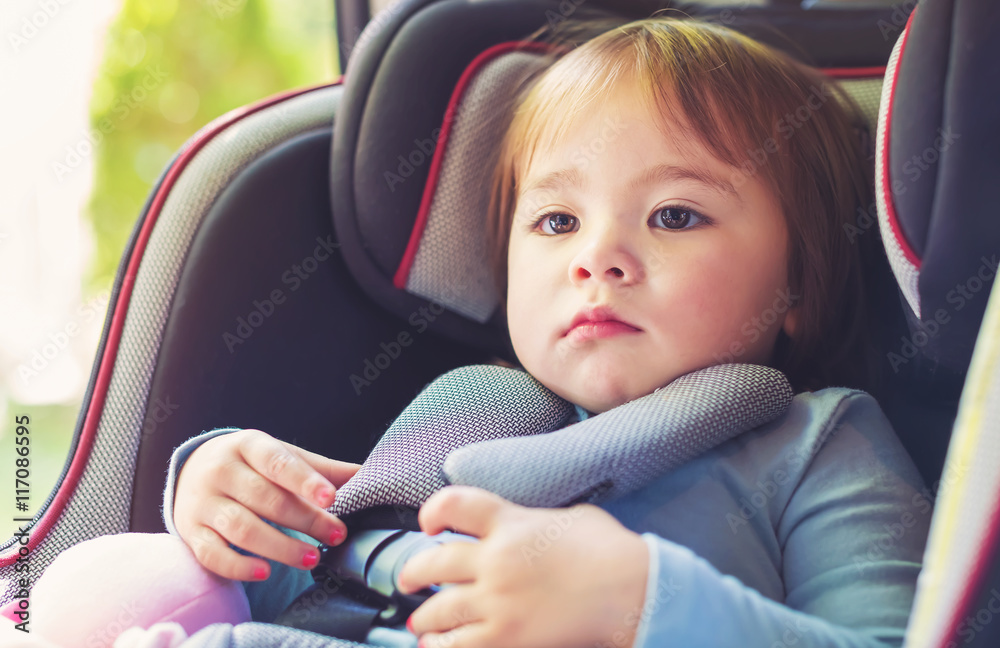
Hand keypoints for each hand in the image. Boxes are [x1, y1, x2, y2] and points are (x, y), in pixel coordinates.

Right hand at [173, 428, 360, 580]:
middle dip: (305, 519)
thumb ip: (321, 469)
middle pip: (265, 499)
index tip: (332, 498)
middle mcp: (221, 471)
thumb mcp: (282, 456)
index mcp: (248, 445)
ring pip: (241, 528)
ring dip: (279, 547)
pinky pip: (212, 554)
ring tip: (312, 558)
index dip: (305, 480)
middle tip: (337, 534)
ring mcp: (203, 503)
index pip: (278, 462)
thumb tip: (367, 476)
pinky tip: (265, 573)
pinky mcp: (191, 532)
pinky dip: (238, 566)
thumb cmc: (251, 465)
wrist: (192, 469)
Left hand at [397, 485, 648, 647]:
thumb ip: (539, 521)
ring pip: (437, 609)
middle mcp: (495, 559)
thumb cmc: (611, 552)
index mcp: (510, 522)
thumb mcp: (572, 518)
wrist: (634, 592)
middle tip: (408, 580)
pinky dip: (440, 647)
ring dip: (423, 618)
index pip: (453, 505)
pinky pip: (456, 646)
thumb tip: (533, 527)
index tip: (428, 524)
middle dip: (412, 573)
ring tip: (420, 624)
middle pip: (432, 563)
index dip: (433, 511)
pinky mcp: (506, 639)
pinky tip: (435, 646)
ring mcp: (497, 601)